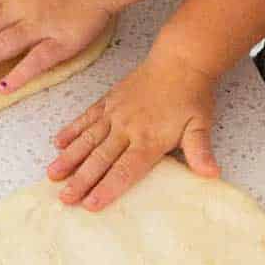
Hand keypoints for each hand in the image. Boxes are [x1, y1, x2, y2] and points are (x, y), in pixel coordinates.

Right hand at [47, 48, 219, 210]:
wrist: (180, 60)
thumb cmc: (191, 95)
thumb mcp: (200, 124)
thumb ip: (200, 151)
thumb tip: (212, 175)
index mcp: (149, 138)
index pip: (126, 169)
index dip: (107, 188)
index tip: (90, 205)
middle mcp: (127, 127)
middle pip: (101, 159)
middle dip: (81, 180)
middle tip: (64, 199)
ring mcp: (115, 113)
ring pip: (88, 139)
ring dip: (70, 158)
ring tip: (52, 175)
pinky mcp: (109, 100)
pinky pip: (87, 118)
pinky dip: (72, 130)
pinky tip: (58, 143)